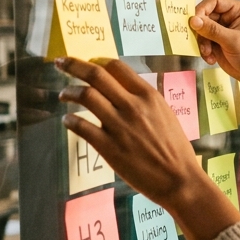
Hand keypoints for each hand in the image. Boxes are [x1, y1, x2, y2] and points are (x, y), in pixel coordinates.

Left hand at [55, 57, 239, 239]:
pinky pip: (82, 127)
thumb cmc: (175, 148)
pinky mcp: (109, 147)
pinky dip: (70, 121)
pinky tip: (68, 121)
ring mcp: (119, 126)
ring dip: (69, 92)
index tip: (87, 63)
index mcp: (148, 96)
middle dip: (73, 65)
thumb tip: (124, 90)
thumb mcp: (165, 114)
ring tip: (63, 94)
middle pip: (96, 75)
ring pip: (85, 96)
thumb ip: (145, 100)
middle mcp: (132, 106)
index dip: (97, 61)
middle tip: (60, 62)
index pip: (116, 67)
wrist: (178, 178)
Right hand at [190, 0, 239, 81]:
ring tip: (208, 53)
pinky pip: (202, 39)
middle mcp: (229, 15)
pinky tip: (211, 58)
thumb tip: (194, 20)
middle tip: (202, 43)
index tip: (194, 21)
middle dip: (201, 31)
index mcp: (238, 9)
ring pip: (201, 28)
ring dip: (202, 42)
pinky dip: (203, 49)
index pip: (214, 1)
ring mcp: (221, 27)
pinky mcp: (215, 39)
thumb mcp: (232, 41)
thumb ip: (212, 30)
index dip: (202, 9)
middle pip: (205, 15)